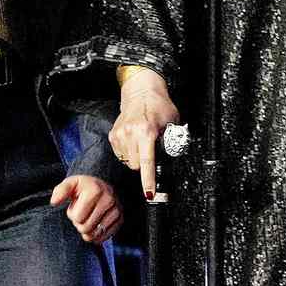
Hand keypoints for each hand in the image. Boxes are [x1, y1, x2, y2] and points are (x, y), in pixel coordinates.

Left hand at [50, 174, 122, 243]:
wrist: (101, 186)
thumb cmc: (82, 187)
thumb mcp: (70, 184)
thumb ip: (60, 191)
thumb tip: (54, 202)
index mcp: (95, 190)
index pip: (78, 218)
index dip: (72, 215)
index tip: (76, 206)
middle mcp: (109, 199)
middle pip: (86, 228)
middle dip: (79, 223)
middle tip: (82, 213)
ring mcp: (117, 209)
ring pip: (95, 234)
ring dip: (88, 230)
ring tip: (89, 218)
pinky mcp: (120, 219)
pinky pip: (105, 236)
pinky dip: (97, 235)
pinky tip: (95, 225)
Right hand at [111, 69, 178, 197]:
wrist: (141, 92)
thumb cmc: (160, 106)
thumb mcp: (172, 123)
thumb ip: (172, 141)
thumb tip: (172, 159)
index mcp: (146, 131)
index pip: (147, 162)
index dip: (148, 180)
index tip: (149, 194)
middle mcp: (130, 133)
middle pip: (137, 165)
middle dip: (145, 164)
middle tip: (152, 150)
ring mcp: (119, 135)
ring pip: (128, 162)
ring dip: (137, 158)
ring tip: (144, 142)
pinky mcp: (113, 135)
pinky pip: (121, 155)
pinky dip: (129, 153)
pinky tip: (135, 141)